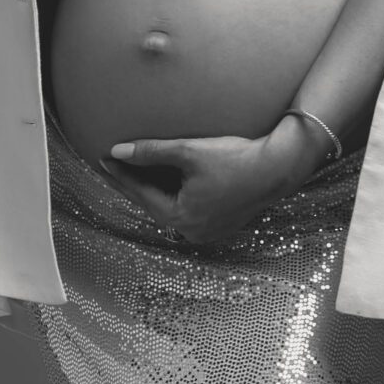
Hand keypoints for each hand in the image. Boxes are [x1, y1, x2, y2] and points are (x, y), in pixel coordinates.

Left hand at [109, 120, 323, 244]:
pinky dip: (176, 195)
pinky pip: (188, 210)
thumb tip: (117, 151)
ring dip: (155, 190)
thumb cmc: (236, 158)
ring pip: (171, 208)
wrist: (279, 166)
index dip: (121, 175)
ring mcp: (208, 231)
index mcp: (182, 217)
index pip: (141, 193)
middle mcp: (192, 231)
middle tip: (114, 165)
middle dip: (134, 184)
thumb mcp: (188, 151)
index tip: (104, 158)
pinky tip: (169, 181)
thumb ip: (150, 152)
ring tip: (136, 172)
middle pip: (154, 204)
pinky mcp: (221, 225)